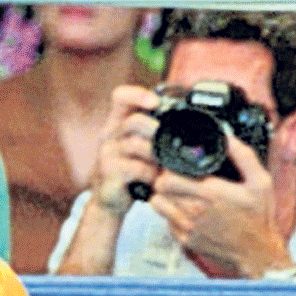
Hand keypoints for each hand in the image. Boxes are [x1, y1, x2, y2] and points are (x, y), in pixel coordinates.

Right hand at [88, 82, 161, 217]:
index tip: (156, 102)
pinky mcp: (108, 173)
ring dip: (157, 156)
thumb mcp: (139, 148)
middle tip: (167, 141)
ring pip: (136, 145)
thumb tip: (189, 120)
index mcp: (117, 123)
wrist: (109, 200)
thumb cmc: (130, 171)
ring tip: (164, 166)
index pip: (121, 97)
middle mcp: (109, 135)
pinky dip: (152, 174)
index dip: (137, 95)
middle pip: (133, 121)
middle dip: (155, 129)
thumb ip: (154, 133)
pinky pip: (137, 168)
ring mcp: (106, 154)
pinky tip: (155, 180)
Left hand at [148, 136, 288, 278]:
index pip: (168, 177)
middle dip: (164, 180)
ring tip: (179, 193)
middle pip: (158, 188)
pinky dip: (171, 213)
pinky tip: (186, 210)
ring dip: (165, 196)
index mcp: (211, 193)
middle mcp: (195, 210)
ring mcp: (187, 227)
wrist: (257, 253)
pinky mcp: (184, 240)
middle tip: (175, 177)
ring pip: (157, 204)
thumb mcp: (260, 181)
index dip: (168, 168)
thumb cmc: (259, 218)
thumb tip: (225, 136)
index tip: (176, 165)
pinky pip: (165, 220)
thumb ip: (242, 155)